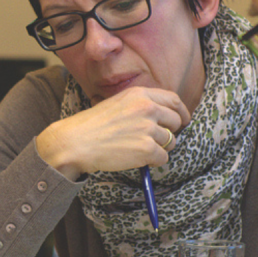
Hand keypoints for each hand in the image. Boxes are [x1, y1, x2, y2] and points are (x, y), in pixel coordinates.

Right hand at [35, 87, 187, 180]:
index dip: (180, 112)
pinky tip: (135, 158)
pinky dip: (152, 162)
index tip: (181, 121)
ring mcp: (148, 129)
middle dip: (170, 132)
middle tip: (156, 140)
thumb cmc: (91, 125)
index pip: (173, 100)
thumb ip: (140, 105)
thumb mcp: (117, 103)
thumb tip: (162, 117)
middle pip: (176, 121)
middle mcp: (147, 109)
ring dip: (159, 148)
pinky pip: (162, 158)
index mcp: (140, 94)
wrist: (75, 142)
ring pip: (170, 142)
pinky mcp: (147, 149)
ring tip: (137, 149)